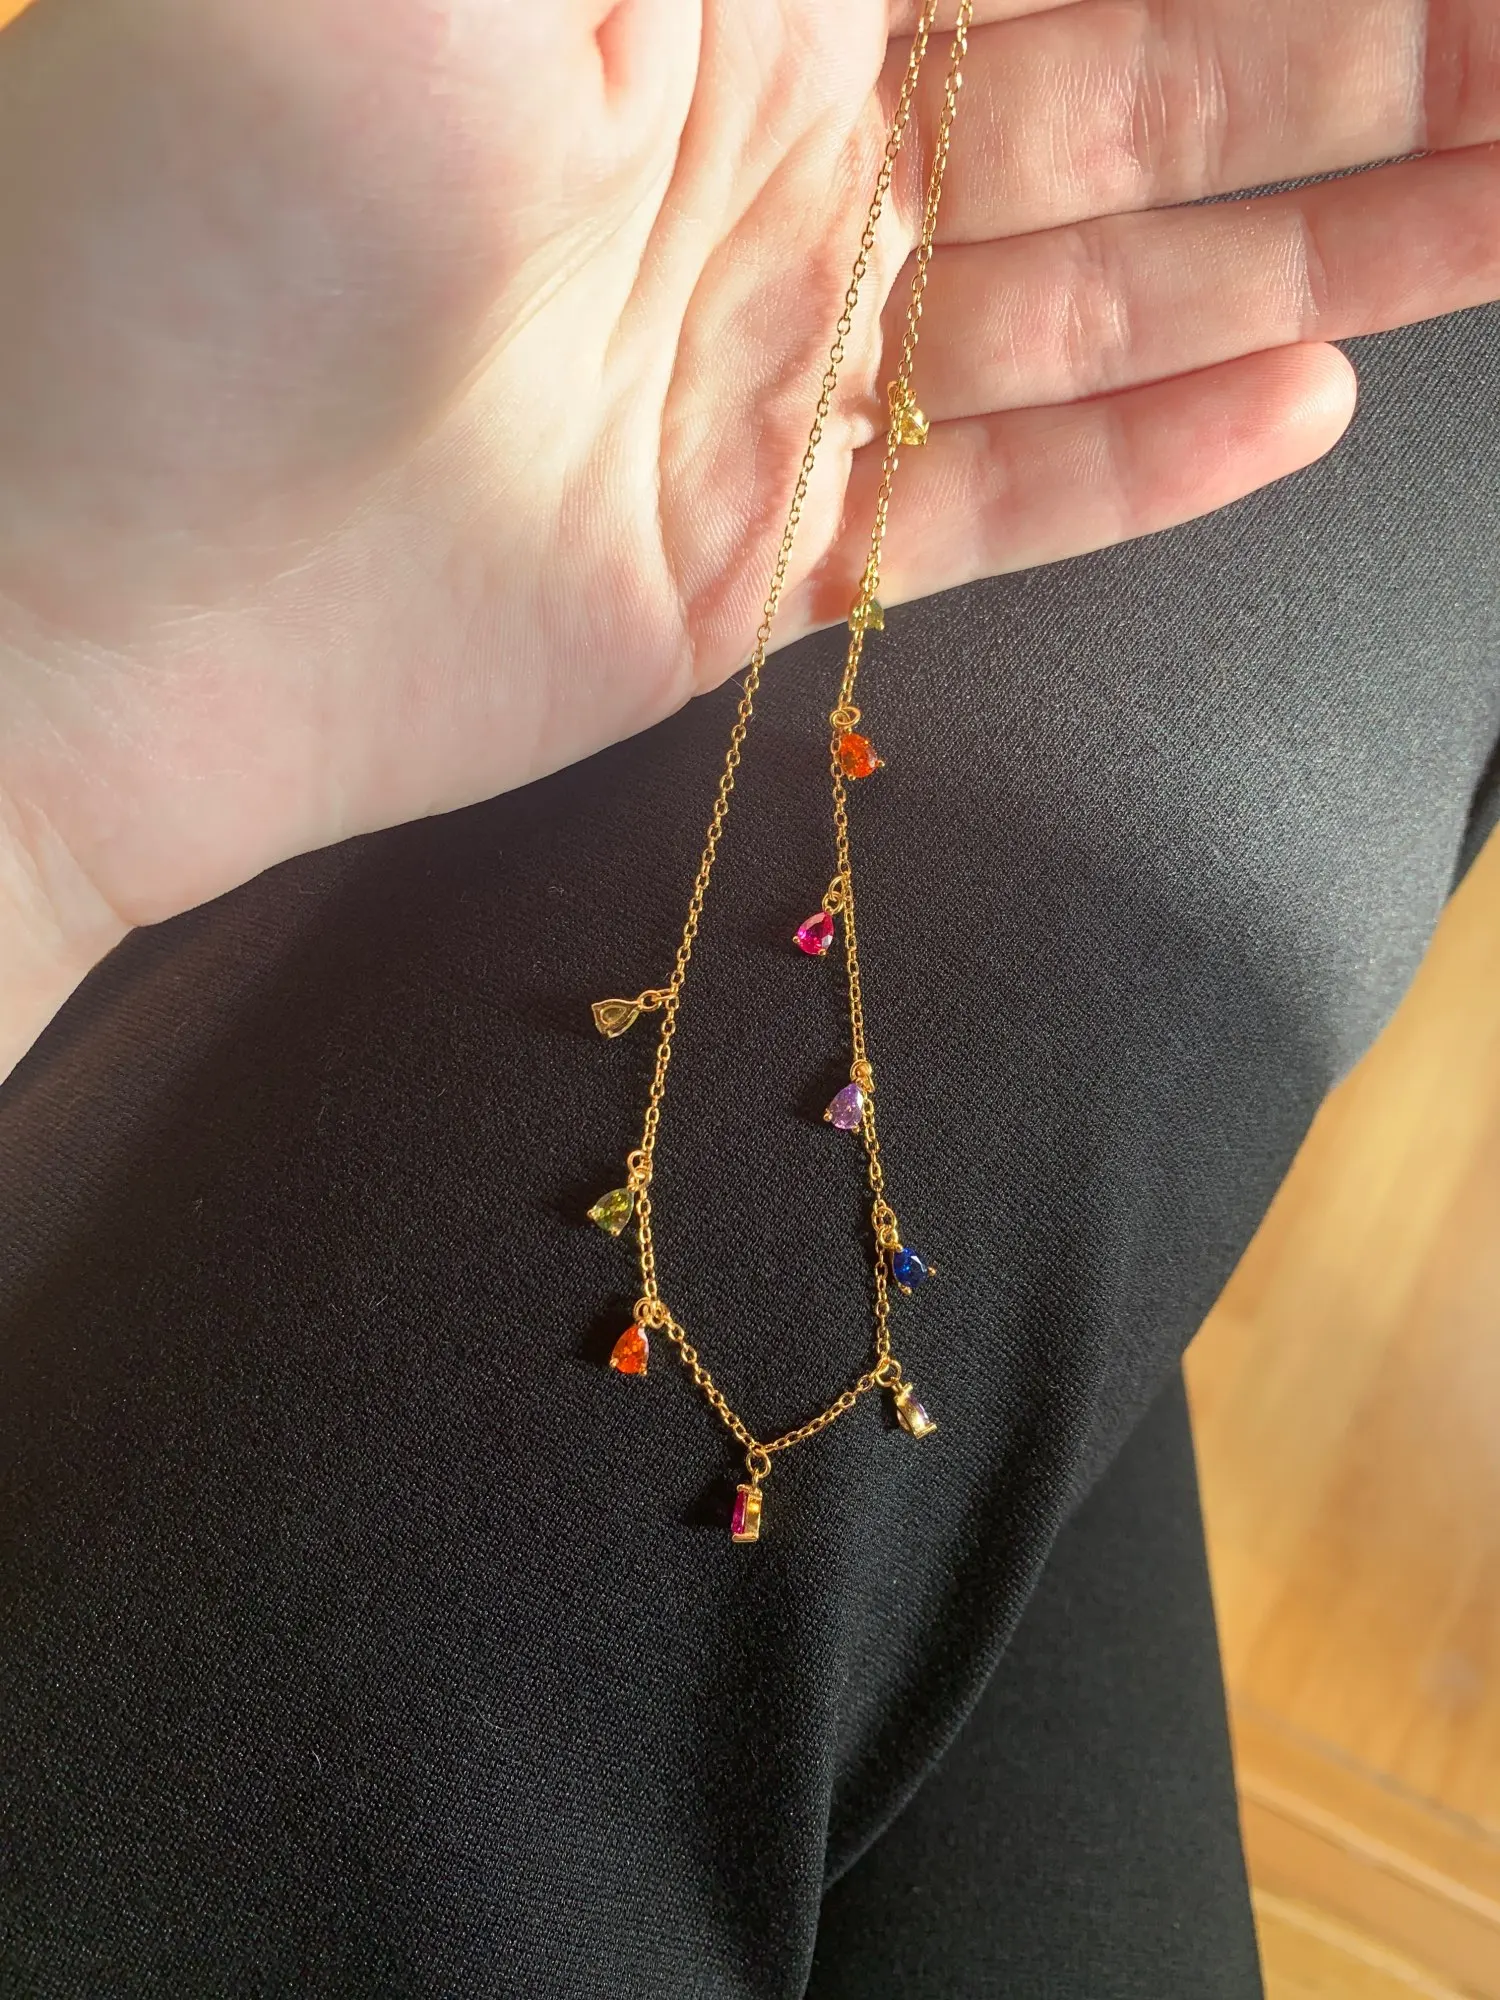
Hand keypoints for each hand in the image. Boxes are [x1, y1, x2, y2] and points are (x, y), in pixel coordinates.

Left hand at [0, 0, 1495, 1071]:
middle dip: (1359, 52)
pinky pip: (994, 503)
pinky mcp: (758, 549)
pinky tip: (1315, 404)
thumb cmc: (175, 240)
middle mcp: (775, 146)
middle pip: (1137, 71)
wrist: (70, 607)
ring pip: (1109, 288)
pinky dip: (1153, 461)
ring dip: (1329, 239)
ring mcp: (776, 361)